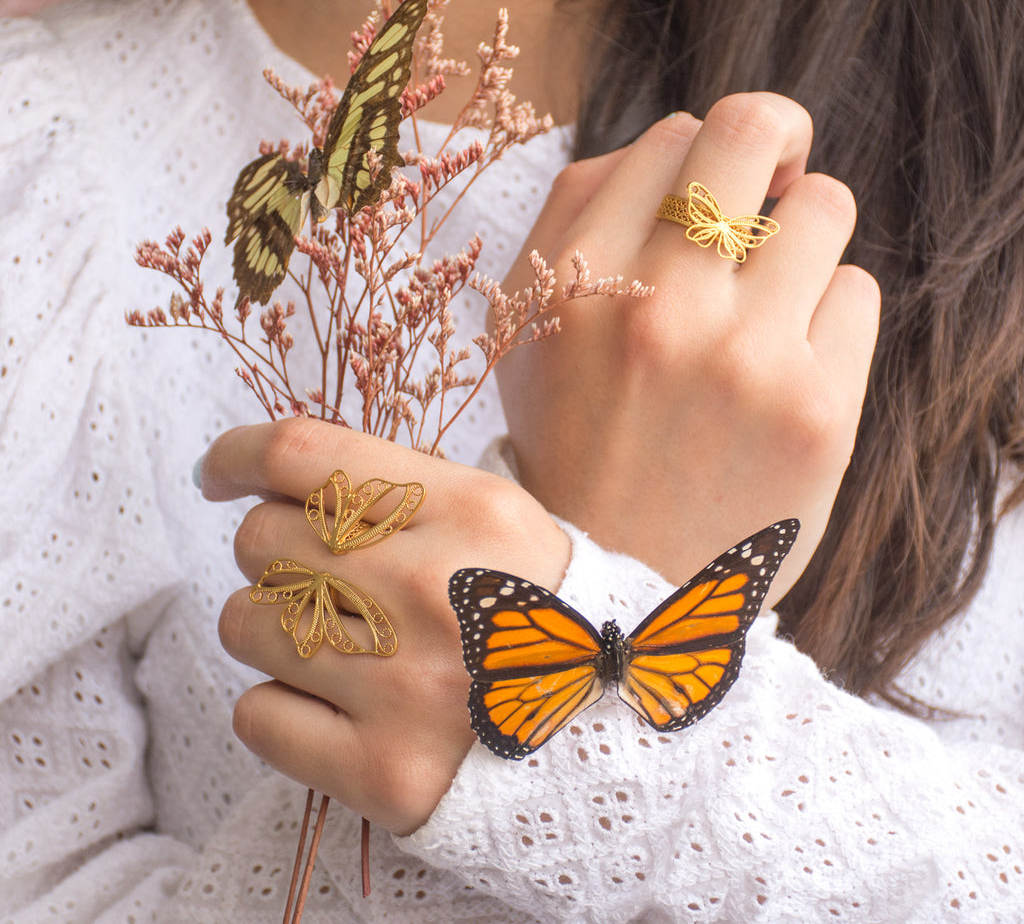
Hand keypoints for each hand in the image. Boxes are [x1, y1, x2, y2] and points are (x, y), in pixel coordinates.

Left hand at [202, 420, 569, 833]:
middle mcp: (430, 590)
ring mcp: (405, 686)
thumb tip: (273, 475)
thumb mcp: (498, 520)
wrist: (606, 737)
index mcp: (467, 512)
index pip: (301, 454)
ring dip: (273, 627)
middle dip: (275, 553)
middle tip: (323, 579)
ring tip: (334, 643)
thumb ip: (400, 488)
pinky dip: (279, 704)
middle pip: (261, 539)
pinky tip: (334, 705)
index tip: (220, 474)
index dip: (236, 454)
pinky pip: (257, 715)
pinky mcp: (384, 772)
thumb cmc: (535, 614)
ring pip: (244, 624)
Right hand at [497, 93, 879, 605]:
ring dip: (802, 241)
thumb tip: (680, 141)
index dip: (692, 156)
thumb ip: (580, 214)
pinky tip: (787, 367)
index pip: (667, 138)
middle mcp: (656, 309)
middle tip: (775, 177)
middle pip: (755, 129)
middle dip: (776, 139)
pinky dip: (828, 317)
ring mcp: (745, 360)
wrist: (616, 587)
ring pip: (826, 208)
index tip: (703, 195)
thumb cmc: (573, 445)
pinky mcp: (819, 412)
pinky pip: (858, 293)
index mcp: (573, 284)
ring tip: (768, 301)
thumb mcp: (528, 332)